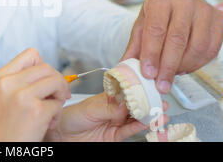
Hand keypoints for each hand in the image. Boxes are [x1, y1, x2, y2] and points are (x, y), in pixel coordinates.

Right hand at [0, 48, 70, 141]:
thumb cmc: (3, 127)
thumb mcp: (5, 95)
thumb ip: (21, 79)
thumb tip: (48, 71)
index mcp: (2, 76)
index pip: (31, 54)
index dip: (43, 66)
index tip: (45, 80)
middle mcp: (10, 83)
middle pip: (47, 68)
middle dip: (57, 82)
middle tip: (55, 97)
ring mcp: (23, 96)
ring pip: (56, 82)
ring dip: (59, 97)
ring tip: (50, 110)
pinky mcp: (36, 111)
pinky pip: (58, 105)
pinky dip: (57, 116)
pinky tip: (46, 124)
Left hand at [44, 92, 169, 141]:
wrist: (62, 134)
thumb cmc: (72, 116)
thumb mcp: (91, 108)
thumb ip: (110, 108)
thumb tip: (125, 106)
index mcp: (109, 97)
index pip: (127, 92)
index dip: (139, 90)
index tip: (150, 87)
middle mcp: (115, 109)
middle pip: (135, 105)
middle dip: (149, 102)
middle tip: (160, 100)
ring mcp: (116, 122)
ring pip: (136, 118)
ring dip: (149, 115)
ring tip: (160, 112)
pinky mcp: (116, 135)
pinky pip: (130, 130)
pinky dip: (140, 127)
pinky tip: (148, 122)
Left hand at [121, 0, 222, 92]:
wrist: (175, 3)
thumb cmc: (157, 15)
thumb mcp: (141, 26)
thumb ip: (134, 47)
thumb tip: (125, 69)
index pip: (156, 29)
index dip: (152, 54)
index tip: (148, 73)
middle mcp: (184, 0)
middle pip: (177, 39)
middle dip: (167, 66)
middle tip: (160, 83)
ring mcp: (204, 9)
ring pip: (197, 46)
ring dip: (183, 66)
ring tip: (171, 73)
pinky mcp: (217, 19)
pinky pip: (211, 49)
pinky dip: (197, 64)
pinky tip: (184, 67)